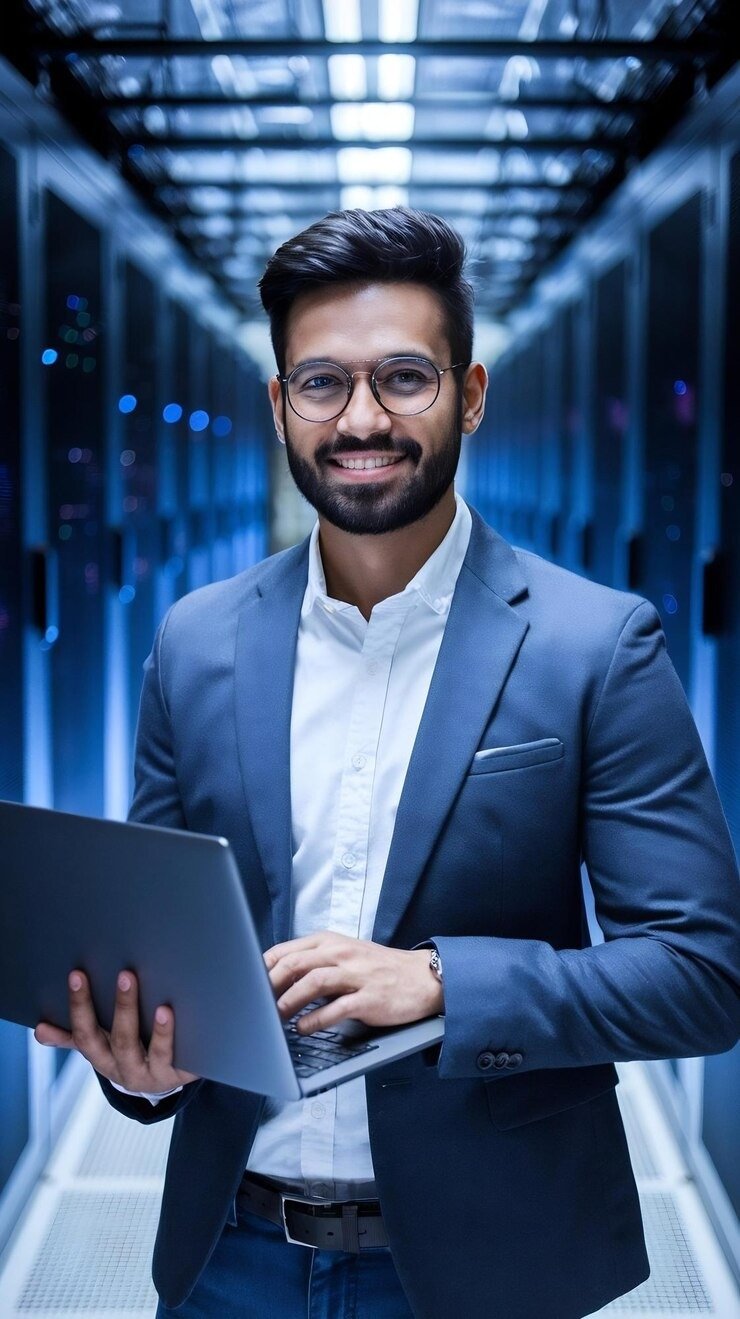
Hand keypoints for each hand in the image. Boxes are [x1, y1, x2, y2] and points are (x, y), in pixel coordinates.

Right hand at [34, 970, 198, 1090]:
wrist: (160, 1079)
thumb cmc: (127, 1052)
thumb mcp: (99, 1047)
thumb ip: (72, 1037)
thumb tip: (39, 1029)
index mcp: (103, 1059)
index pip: (86, 1034)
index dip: (80, 1006)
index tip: (77, 974)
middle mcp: (127, 1070)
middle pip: (122, 1041)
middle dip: (124, 1008)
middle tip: (126, 975)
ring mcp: (155, 1074)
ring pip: (156, 1053)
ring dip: (160, 1032)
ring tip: (163, 1008)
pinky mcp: (182, 1074)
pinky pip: (185, 1061)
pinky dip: (187, 1044)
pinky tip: (189, 1024)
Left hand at [264, 932, 443, 1033]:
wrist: (422, 977)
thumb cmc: (378, 968)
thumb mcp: (345, 955)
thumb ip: (314, 963)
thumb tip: (276, 979)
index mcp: (330, 942)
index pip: (286, 950)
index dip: (262, 968)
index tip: (247, 986)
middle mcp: (341, 954)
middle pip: (295, 964)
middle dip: (269, 986)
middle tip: (254, 1005)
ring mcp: (356, 975)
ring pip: (313, 983)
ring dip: (289, 1002)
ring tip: (274, 1018)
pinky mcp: (370, 998)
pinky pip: (337, 1008)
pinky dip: (316, 1020)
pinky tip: (303, 1029)